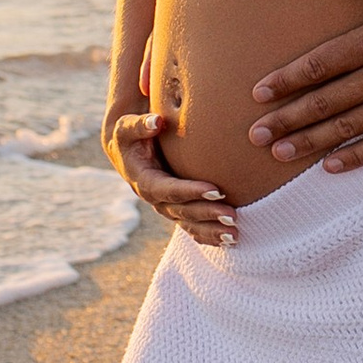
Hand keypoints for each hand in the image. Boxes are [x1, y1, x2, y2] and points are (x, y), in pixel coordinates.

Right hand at [104, 103, 235, 248]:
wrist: (127, 151)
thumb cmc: (131, 134)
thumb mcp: (127, 127)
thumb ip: (140, 125)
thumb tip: (157, 121)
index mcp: (143, 181)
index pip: (168, 190)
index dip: (190, 192)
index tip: (216, 190)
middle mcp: (155, 199)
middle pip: (182, 212)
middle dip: (207, 214)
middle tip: (233, 215)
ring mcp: (166, 207)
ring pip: (189, 225)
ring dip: (212, 231)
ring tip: (235, 234)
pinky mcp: (176, 210)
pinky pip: (193, 228)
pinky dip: (210, 236)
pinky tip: (231, 241)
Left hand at [249, 6, 362, 171]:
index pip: (318, 64)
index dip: (286, 80)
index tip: (257, 94)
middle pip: (324, 101)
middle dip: (285, 119)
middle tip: (253, 136)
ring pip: (347, 127)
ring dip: (309, 142)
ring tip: (278, 153)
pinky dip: (356, 157)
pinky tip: (330, 167)